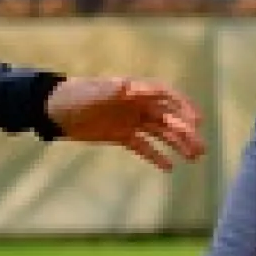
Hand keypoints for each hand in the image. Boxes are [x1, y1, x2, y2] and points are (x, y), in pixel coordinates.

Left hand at [47, 76, 206, 172]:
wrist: (55, 111)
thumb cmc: (74, 96)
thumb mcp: (92, 93)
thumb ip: (111, 91)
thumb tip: (128, 86)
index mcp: (134, 91)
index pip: (166, 96)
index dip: (184, 107)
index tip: (197, 121)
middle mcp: (137, 105)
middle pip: (168, 118)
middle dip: (186, 132)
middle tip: (200, 148)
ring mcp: (131, 121)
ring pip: (161, 133)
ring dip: (177, 144)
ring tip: (193, 158)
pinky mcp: (122, 135)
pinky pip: (144, 146)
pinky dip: (156, 156)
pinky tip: (169, 168)